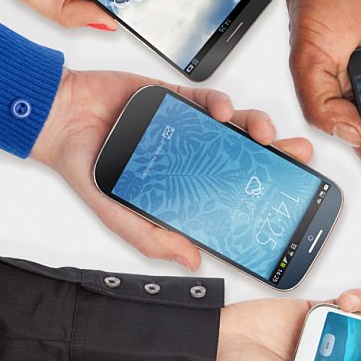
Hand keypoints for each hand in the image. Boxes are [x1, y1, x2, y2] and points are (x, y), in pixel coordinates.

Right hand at [30, 73, 310, 269]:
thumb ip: (155, 239)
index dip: (268, 195)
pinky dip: (222, 104)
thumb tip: (192, 261)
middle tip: (299, 158)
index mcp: (195, 187)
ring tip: (266, 135)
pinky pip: (210, 100)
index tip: (293, 201)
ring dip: (259, 127)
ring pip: (240, 127)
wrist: (61, 122)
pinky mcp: (178, 100)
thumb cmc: (93, 170)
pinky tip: (225, 113)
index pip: (241, 193)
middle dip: (281, 156)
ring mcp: (193, 130)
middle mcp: (201, 159)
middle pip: (252, 157)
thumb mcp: (123, 219)